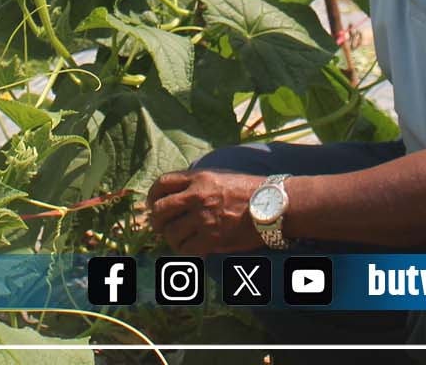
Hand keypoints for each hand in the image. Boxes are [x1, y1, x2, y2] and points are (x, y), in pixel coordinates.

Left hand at [146, 169, 264, 254]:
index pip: (162, 183)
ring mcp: (204, 218)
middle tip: (160, 225)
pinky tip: (191, 247)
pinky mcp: (212, 238)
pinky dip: (185, 250)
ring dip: (171, 238)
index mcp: (198, 177)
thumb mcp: (220, 175)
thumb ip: (197, 181)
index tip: (153, 204)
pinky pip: (186, 248)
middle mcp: (197, 196)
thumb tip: (177, 191)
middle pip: (160, 209)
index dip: (152, 195)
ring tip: (177, 239)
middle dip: (156, 220)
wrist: (273, 205)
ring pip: (171, 232)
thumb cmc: (249, 190)